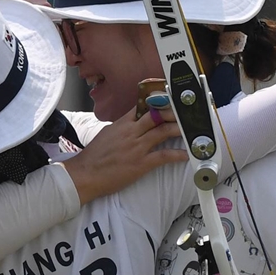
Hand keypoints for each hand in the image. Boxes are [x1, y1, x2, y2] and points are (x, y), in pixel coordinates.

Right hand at [63, 105, 186, 204]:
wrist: (85, 174)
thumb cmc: (93, 157)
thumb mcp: (106, 134)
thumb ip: (121, 127)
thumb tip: (130, 123)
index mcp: (122, 124)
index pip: (143, 107)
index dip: (157, 102)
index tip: (169, 100)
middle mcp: (131, 132)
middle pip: (157, 116)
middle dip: (173, 113)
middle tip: (185, 112)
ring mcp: (137, 147)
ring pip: (163, 132)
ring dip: (179, 129)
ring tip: (190, 128)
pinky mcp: (141, 163)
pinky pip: (163, 156)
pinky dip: (177, 154)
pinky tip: (186, 154)